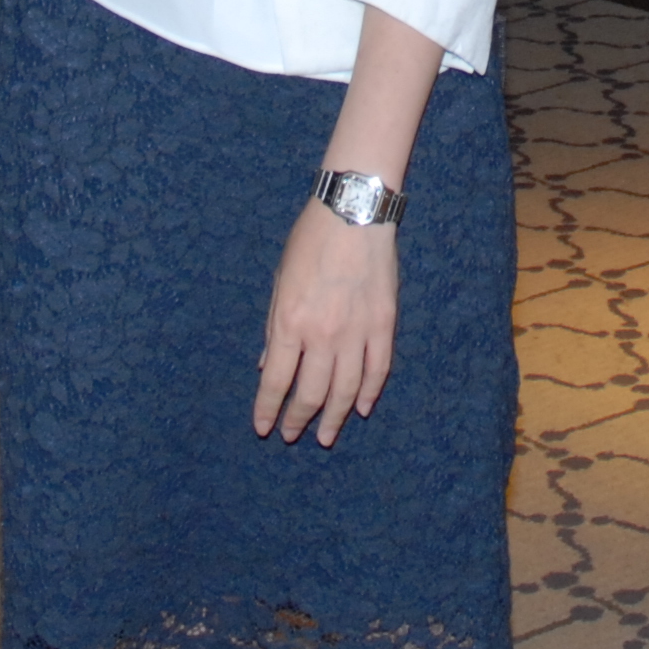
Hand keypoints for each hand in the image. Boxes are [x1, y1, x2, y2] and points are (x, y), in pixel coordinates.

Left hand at [254, 203, 397, 446]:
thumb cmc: (310, 241)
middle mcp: (323, 334)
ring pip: (346, 390)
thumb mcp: (280, 282)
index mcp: (291, 322)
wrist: (354, 213)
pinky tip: (361, 408)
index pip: (276, 381)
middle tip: (294, 435)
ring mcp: (357, 332)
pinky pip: (378, 369)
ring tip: (326, 435)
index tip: (264, 427)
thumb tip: (268, 367)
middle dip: (299, 419)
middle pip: (311, 393)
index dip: (268, 409)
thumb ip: (275, 329)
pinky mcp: (384, 324)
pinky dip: (370, 393)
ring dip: (334, 417)